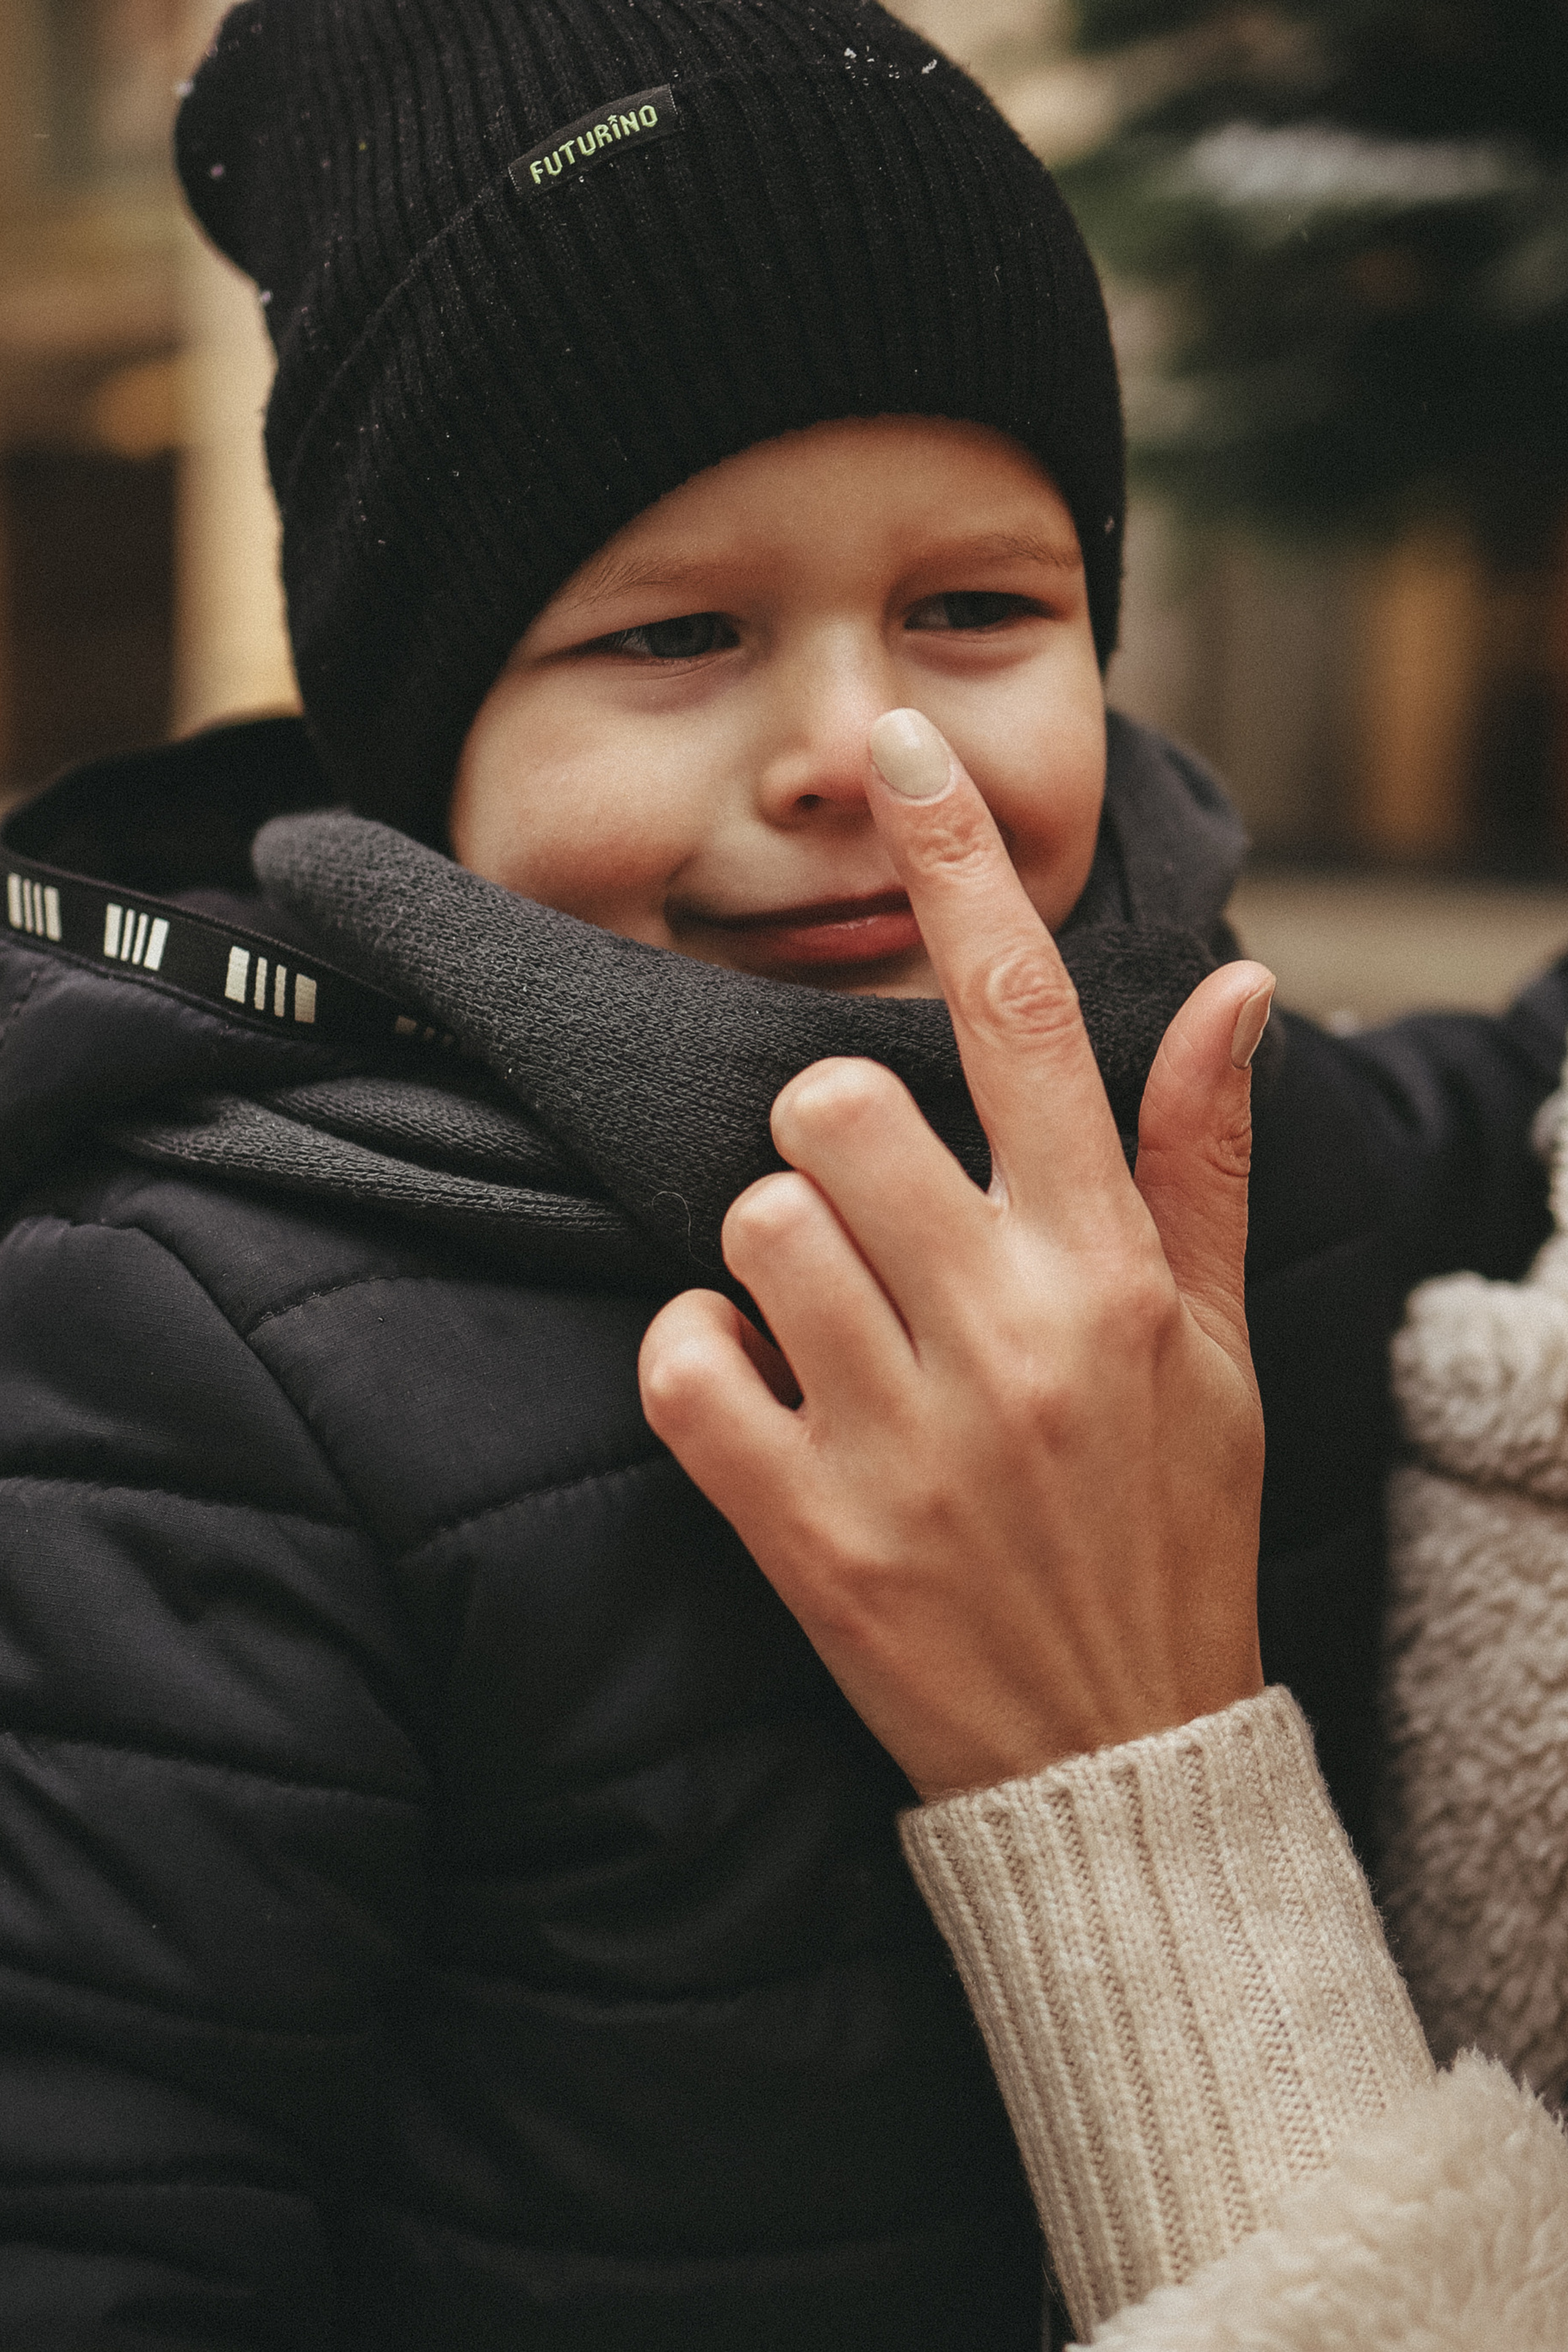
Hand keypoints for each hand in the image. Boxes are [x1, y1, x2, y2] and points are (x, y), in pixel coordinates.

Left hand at [638, 710, 1269, 1800]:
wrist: (1119, 1760)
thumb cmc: (1167, 1530)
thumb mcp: (1219, 1349)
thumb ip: (1200, 1163)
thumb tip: (1238, 985)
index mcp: (1109, 1270)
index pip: (1029, 1017)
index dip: (957, 860)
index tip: (898, 741)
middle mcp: (1011, 1333)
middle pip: (830, 1104)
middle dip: (823, 1137)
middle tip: (861, 1216)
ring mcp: (905, 1438)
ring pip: (750, 1222)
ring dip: (766, 1254)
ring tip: (827, 1327)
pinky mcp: (807, 1533)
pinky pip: (681, 1364)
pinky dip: (694, 1364)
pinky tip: (756, 1398)